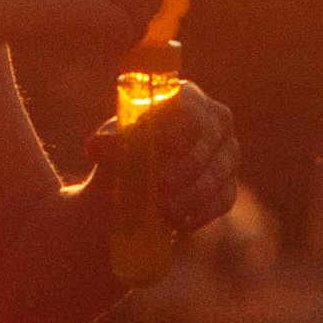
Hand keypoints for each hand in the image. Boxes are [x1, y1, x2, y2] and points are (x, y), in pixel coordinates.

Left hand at [88, 81, 241, 238]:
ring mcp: (226, 155)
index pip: (190, 105)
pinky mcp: (227, 187)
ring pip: (217, 172)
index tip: (168, 146)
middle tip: (162, 186)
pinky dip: (201, 212)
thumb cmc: (122, 158)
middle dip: (186, 164)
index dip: (182, 125)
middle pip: (210, 138)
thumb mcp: (110, 150)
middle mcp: (213, 122)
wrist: (126, 197)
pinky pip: (223, 199)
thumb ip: (108, 145)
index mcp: (185, 99)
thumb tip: (95, 145)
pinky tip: (181, 223)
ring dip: (191, 193)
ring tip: (165, 210)